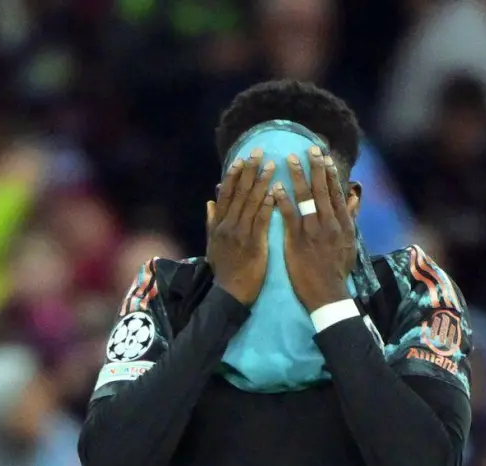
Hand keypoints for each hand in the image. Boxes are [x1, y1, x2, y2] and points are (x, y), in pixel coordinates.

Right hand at [206, 149, 276, 304]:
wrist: (230, 292)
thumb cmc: (225, 269)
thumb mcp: (213, 244)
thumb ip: (212, 222)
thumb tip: (211, 202)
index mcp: (219, 225)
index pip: (227, 194)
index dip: (235, 175)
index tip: (242, 158)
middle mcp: (228, 226)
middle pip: (239, 193)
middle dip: (249, 171)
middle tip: (259, 152)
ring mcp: (240, 234)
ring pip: (251, 203)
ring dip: (262, 182)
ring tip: (272, 165)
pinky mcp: (253, 243)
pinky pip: (261, 220)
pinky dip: (267, 205)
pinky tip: (275, 191)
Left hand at [272, 146, 357, 311]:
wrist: (327, 293)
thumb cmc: (336, 269)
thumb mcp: (350, 241)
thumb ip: (350, 217)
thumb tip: (355, 197)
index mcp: (342, 223)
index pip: (336, 192)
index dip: (330, 173)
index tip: (324, 156)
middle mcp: (330, 222)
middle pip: (323, 189)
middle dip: (315, 167)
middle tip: (309, 148)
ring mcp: (314, 230)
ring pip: (306, 197)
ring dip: (298, 176)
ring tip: (289, 159)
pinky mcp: (298, 240)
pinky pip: (289, 216)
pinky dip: (282, 200)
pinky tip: (275, 187)